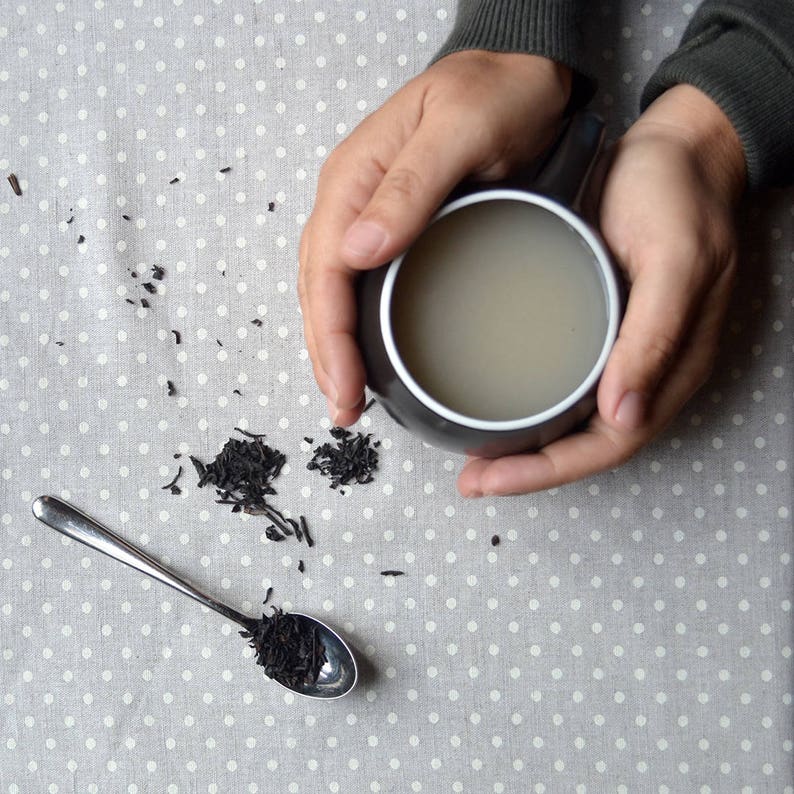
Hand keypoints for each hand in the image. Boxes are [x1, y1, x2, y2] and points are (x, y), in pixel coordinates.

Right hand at [299, 50, 571, 425]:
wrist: (523, 73)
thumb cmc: (498, 94)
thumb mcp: (460, 128)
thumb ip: (409, 185)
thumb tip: (358, 249)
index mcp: (354, 178)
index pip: (324, 268)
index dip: (329, 333)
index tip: (344, 385)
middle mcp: (350, 200)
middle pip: (317, 288)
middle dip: (325, 353)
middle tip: (343, 407)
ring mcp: (367, 214)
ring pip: (330, 291)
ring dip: (333, 346)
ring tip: (346, 396)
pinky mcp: (392, 227)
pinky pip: (357, 283)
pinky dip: (354, 324)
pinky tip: (366, 353)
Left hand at [459, 83, 746, 495]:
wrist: (675, 148)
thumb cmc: (681, 195)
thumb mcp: (676, 260)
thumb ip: (655, 336)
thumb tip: (624, 415)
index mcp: (668, 366)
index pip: (607, 444)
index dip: (549, 471)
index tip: (492, 480)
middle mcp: (641, 369)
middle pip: (583, 443)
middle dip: (527, 470)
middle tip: (471, 478)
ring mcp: (616, 349)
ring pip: (570, 420)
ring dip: (523, 446)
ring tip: (474, 455)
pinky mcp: (594, 325)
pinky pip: (561, 380)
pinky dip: (525, 403)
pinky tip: (490, 399)